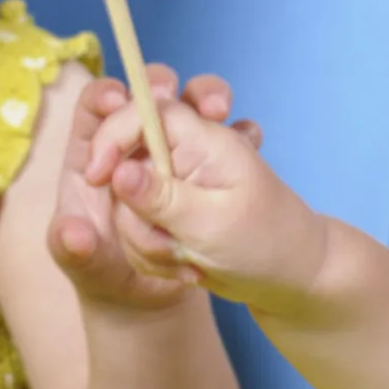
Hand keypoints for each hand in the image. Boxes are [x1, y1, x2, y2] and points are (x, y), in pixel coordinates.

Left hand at [48, 64, 255, 309]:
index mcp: (95, 153)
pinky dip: (243, 132)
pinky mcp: (207, 169)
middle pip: (147, 93)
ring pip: (192, 105)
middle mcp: (134, 144)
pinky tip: (250, 141)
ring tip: (220, 112)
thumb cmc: (104, 272)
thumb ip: (72, 250)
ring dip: (208, 96)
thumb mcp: (85, 266)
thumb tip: (74, 232)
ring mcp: (173, 153)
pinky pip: (230, 138)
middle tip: (172, 95)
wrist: (147, 299)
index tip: (119, 102)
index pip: (97, 106)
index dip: (106, 96)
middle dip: (162, 83)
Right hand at [83, 89, 327, 314]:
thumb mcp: (212, 225)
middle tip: (154, 231)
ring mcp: (173, 179)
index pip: (143, 110)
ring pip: (124, 195)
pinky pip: (135, 222)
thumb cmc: (265, 243)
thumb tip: (118, 172)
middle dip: (129, 198)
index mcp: (203, 137)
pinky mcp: (166, 207)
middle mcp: (184, 150)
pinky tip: (186, 265)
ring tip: (187, 260)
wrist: (289, 278)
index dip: (112, 137)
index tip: (99, 177)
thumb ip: (162, 198)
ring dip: (145, 237)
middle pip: (125, 149)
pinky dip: (150, 249)